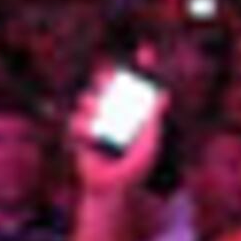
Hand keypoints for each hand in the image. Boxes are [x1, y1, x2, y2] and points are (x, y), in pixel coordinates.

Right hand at [69, 70, 158, 199]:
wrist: (115, 188)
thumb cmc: (136, 166)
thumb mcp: (150, 143)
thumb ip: (154, 119)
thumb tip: (164, 95)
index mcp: (132, 111)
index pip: (135, 85)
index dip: (141, 67)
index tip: (146, 53)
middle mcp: (114, 112)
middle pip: (105, 85)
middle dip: (105, 78)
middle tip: (108, 79)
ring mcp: (96, 121)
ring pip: (88, 100)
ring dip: (91, 101)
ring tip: (98, 109)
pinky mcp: (81, 134)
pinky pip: (76, 122)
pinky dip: (83, 125)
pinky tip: (91, 133)